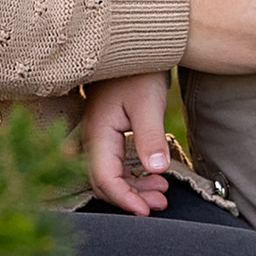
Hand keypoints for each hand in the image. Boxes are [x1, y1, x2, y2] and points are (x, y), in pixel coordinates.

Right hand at [81, 70, 175, 209]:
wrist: (133, 43)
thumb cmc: (140, 70)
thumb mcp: (149, 103)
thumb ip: (150, 137)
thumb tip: (157, 170)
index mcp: (98, 132)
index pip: (104, 178)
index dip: (124, 199)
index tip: (147, 212)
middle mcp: (92, 137)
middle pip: (104, 181)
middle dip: (131, 197)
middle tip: (161, 204)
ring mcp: (99, 135)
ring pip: (111, 174)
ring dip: (135, 188)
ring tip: (163, 193)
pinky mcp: (108, 131)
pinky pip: (116, 163)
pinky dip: (134, 174)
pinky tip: (155, 176)